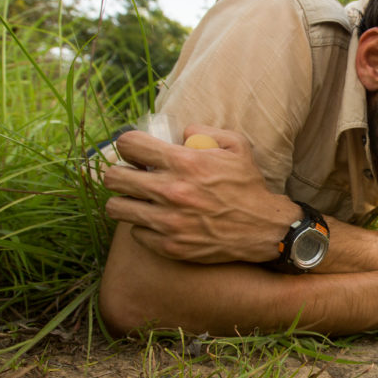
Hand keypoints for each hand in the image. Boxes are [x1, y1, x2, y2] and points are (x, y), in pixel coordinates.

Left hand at [103, 124, 299, 263]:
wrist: (264, 229)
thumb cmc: (249, 186)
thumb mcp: (236, 146)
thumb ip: (205, 131)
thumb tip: (181, 132)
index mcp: (184, 162)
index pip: (128, 144)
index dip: (129, 146)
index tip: (137, 153)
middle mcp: (171, 191)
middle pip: (113, 178)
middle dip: (120, 174)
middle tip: (132, 178)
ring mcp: (168, 222)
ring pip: (116, 208)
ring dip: (126, 202)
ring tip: (140, 202)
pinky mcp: (169, 246)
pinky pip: (136, 233)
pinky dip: (145, 227)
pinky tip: (160, 223)